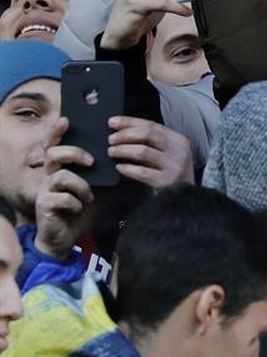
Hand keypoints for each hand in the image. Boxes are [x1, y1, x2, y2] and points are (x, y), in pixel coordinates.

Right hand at [35, 118, 95, 259]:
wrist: (67, 235)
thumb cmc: (82, 207)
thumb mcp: (99, 187)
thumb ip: (107, 172)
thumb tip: (130, 156)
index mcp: (62, 167)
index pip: (56, 143)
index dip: (58, 131)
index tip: (67, 120)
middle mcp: (50, 175)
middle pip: (53, 153)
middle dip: (74, 153)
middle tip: (91, 161)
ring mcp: (46, 190)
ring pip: (60, 176)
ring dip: (80, 185)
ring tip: (89, 196)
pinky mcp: (46, 205)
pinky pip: (60, 198)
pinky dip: (75, 202)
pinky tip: (80, 207)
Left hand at [108, 117, 194, 191]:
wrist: (185, 197)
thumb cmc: (170, 173)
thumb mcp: (168, 153)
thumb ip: (152, 142)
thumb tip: (122, 130)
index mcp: (178, 140)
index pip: (151, 125)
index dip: (129, 122)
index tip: (112, 122)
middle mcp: (179, 151)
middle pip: (148, 134)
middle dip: (125, 135)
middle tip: (111, 139)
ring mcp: (173, 166)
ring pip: (142, 151)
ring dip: (123, 150)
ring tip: (112, 152)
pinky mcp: (166, 182)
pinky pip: (141, 172)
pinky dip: (128, 168)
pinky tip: (120, 168)